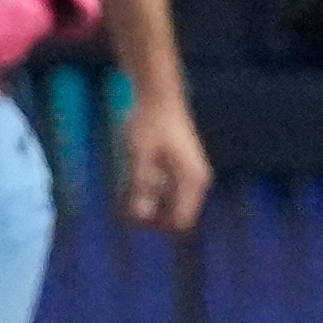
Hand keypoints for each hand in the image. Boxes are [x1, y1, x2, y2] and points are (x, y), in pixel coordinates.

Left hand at [119, 94, 211, 230]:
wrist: (158, 96)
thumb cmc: (149, 122)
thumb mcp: (140, 155)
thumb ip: (142, 186)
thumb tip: (140, 216)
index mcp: (192, 180)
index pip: (181, 222)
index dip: (157, 227)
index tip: (133, 216)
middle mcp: (197, 181)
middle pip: (177, 217)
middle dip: (151, 217)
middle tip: (125, 205)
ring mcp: (190, 176)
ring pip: (171, 206)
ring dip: (150, 205)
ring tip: (126, 190)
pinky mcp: (182, 170)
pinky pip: (168, 193)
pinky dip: (151, 193)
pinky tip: (133, 180)